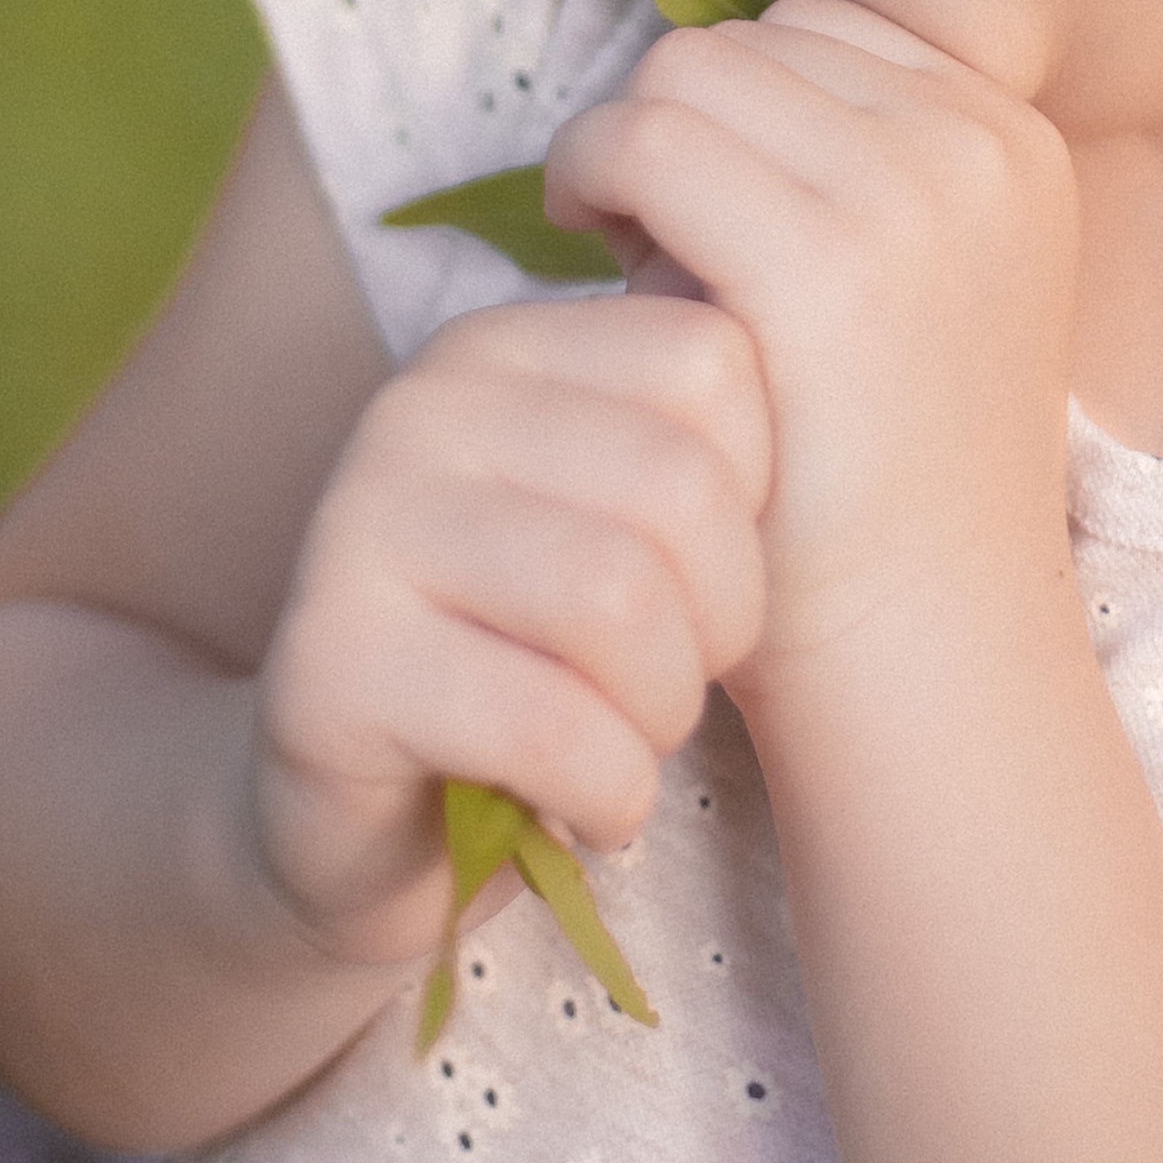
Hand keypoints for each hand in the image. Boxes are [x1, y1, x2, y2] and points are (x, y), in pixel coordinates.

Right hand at [246, 293, 771, 962]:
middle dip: (720, 619)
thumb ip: (696, 433)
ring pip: (619, 600)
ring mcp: (357, 526)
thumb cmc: (542, 664)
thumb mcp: (623, 524)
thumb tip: (832, 331)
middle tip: (674, 680)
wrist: (369, 831)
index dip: (755, 496)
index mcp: (500, 345)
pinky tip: (591, 808)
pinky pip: (551, 725)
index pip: (713, 360)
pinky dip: (611, 792)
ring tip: (633, 739)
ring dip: (664, 709)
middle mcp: (420, 408)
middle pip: (681, 486)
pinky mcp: (330, 666)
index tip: (702, 573)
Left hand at [543, 0, 1079, 675]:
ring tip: (627, 253)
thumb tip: (680, 87)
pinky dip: (588, 172)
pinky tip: (581, 245)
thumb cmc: (880, 483)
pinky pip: (646, 137)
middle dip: (680, 122)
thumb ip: (832, 171)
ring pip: (687, 70)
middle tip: (648, 238)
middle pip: (750, 40)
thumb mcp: (910, 288)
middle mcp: (981, 148)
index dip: (737, 110)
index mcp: (1016, 142)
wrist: (927, 652)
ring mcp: (914, 200)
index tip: (702, 208)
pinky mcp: (824, 269)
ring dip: (630, 145)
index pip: (821, 33)